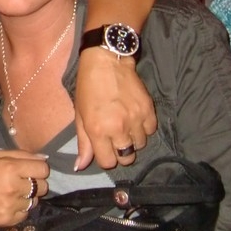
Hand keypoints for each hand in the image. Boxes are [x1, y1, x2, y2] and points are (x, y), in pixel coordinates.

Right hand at [0, 150, 48, 225]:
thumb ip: (20, 155)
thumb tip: (43, 159)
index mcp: (10, 168)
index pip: (43, 169)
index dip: (38, 168)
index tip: (30, 169)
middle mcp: (13, 187)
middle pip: (43, 187)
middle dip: (35, 182)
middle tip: (20, 181)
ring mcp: (11, 206)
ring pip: (35, 201)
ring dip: (26, 196)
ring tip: (11, 193)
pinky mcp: (7, 220)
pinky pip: (25, 214)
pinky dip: (19, 209)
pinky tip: (7, 203)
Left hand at [74, 49, 156, 169]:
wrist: (106, 62)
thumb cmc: (88, 88)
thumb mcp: (80, 116)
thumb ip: (83, 143)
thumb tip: (79, 167)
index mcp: (98, 130)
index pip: (108, 162)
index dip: (105, 158)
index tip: (104, 148)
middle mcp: (119, 128)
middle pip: (127, 158)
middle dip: (121, 152)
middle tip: (115, 139)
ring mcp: (136, 119)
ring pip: (141, 145)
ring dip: (133, 140)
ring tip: (125, 126)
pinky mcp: (149, 109)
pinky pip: (151, 130)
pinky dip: (144, 128)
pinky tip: (135, 118)